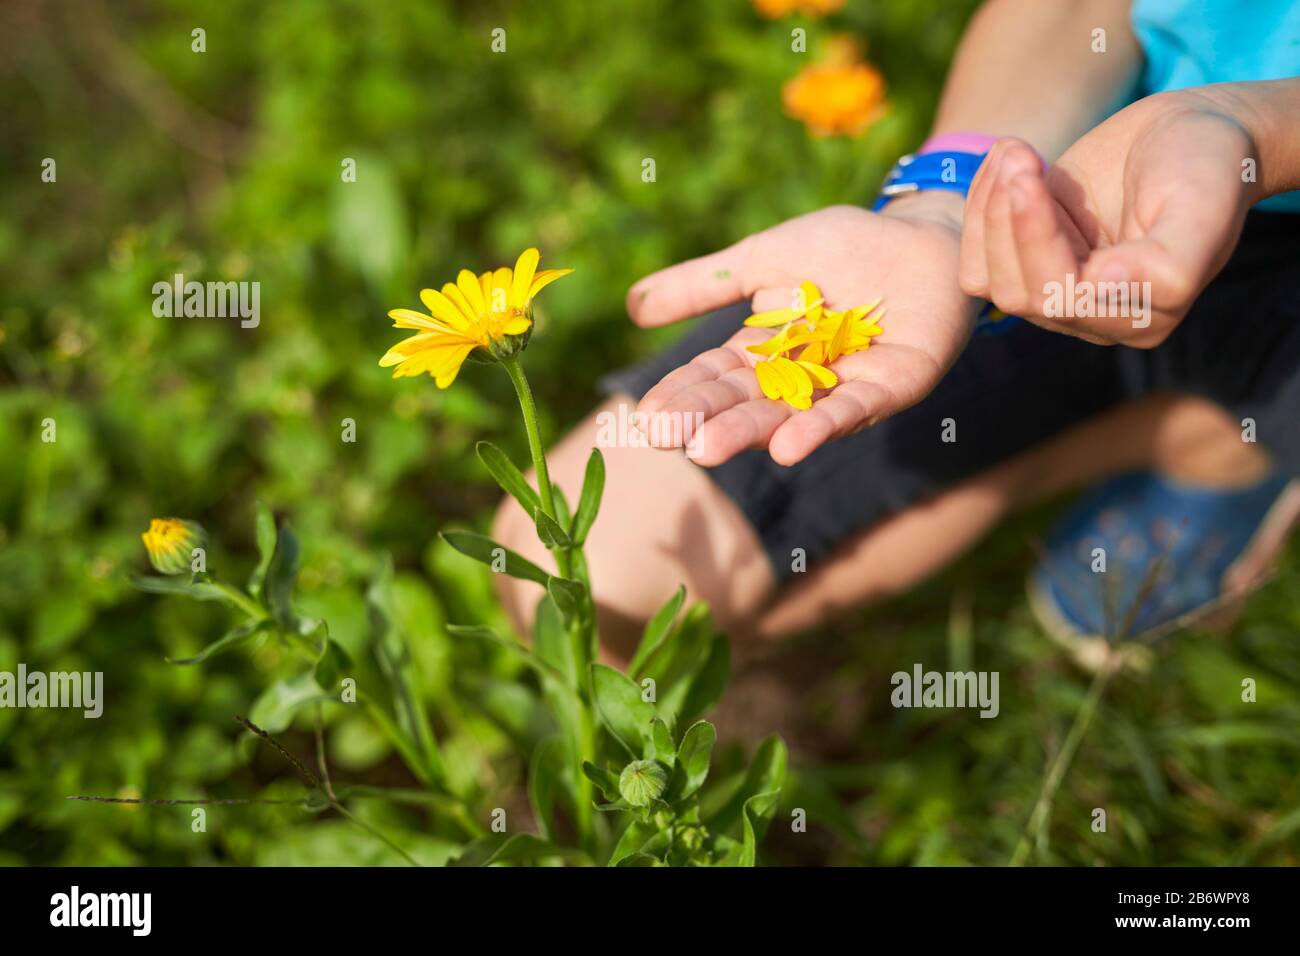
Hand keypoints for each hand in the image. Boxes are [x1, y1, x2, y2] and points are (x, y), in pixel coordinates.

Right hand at [626, 198, 976, 466]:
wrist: (926, 233)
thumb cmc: (846, 246)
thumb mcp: (763, 258)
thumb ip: (705, 285)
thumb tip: (632, 308)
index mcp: (768, 352)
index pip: (716, 377)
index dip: (682, 395)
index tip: (645, 417)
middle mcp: (803, 380)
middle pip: (746, 402)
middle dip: (705, 420)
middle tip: (664, 437)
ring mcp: (846, 388)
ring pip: (791, 415)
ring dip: (749, 433)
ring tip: (706, 450)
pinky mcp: (893, 385)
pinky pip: (853, 410)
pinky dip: (821, 427)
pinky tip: (787, 448)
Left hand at [959, 87, 1260, 346]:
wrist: (1189, 134)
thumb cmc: (1206, 166)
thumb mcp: (1203, 206)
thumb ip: (1167, 262)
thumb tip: (1103, 285)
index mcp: (1142, 317)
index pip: (1063, 296)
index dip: (1035, 237)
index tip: (1027, 174)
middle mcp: (1092, 317)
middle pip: (1017, 293)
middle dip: (1005, 220)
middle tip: (1018, 152)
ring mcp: (1053, 292)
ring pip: (987, 279)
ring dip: (987, 211)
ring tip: (1016, 150)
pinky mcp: (1027, 263)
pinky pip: (976, 256)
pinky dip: (978, 207)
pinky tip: (1004, 162)